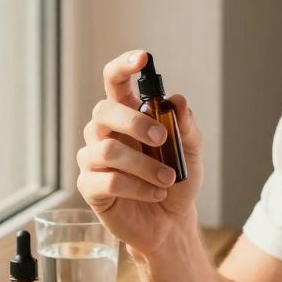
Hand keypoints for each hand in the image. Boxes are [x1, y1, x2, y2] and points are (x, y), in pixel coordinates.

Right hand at [76, 50, 203, 256]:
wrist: (171, 223)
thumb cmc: (176, 181)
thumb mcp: (191, 151)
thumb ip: (186, 125)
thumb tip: (177, 100)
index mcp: (126, 115)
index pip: (114, 82)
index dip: (123, 66)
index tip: (142, 58)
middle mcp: (104, 132)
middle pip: (103, 111)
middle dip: (134, 122)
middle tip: (163, 139)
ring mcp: (93, 159)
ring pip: (107, 149)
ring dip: (144, 165)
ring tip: (168, 179)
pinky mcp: (91, 187)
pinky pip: (108, 181)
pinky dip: (138, 187)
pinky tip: (156, 193)